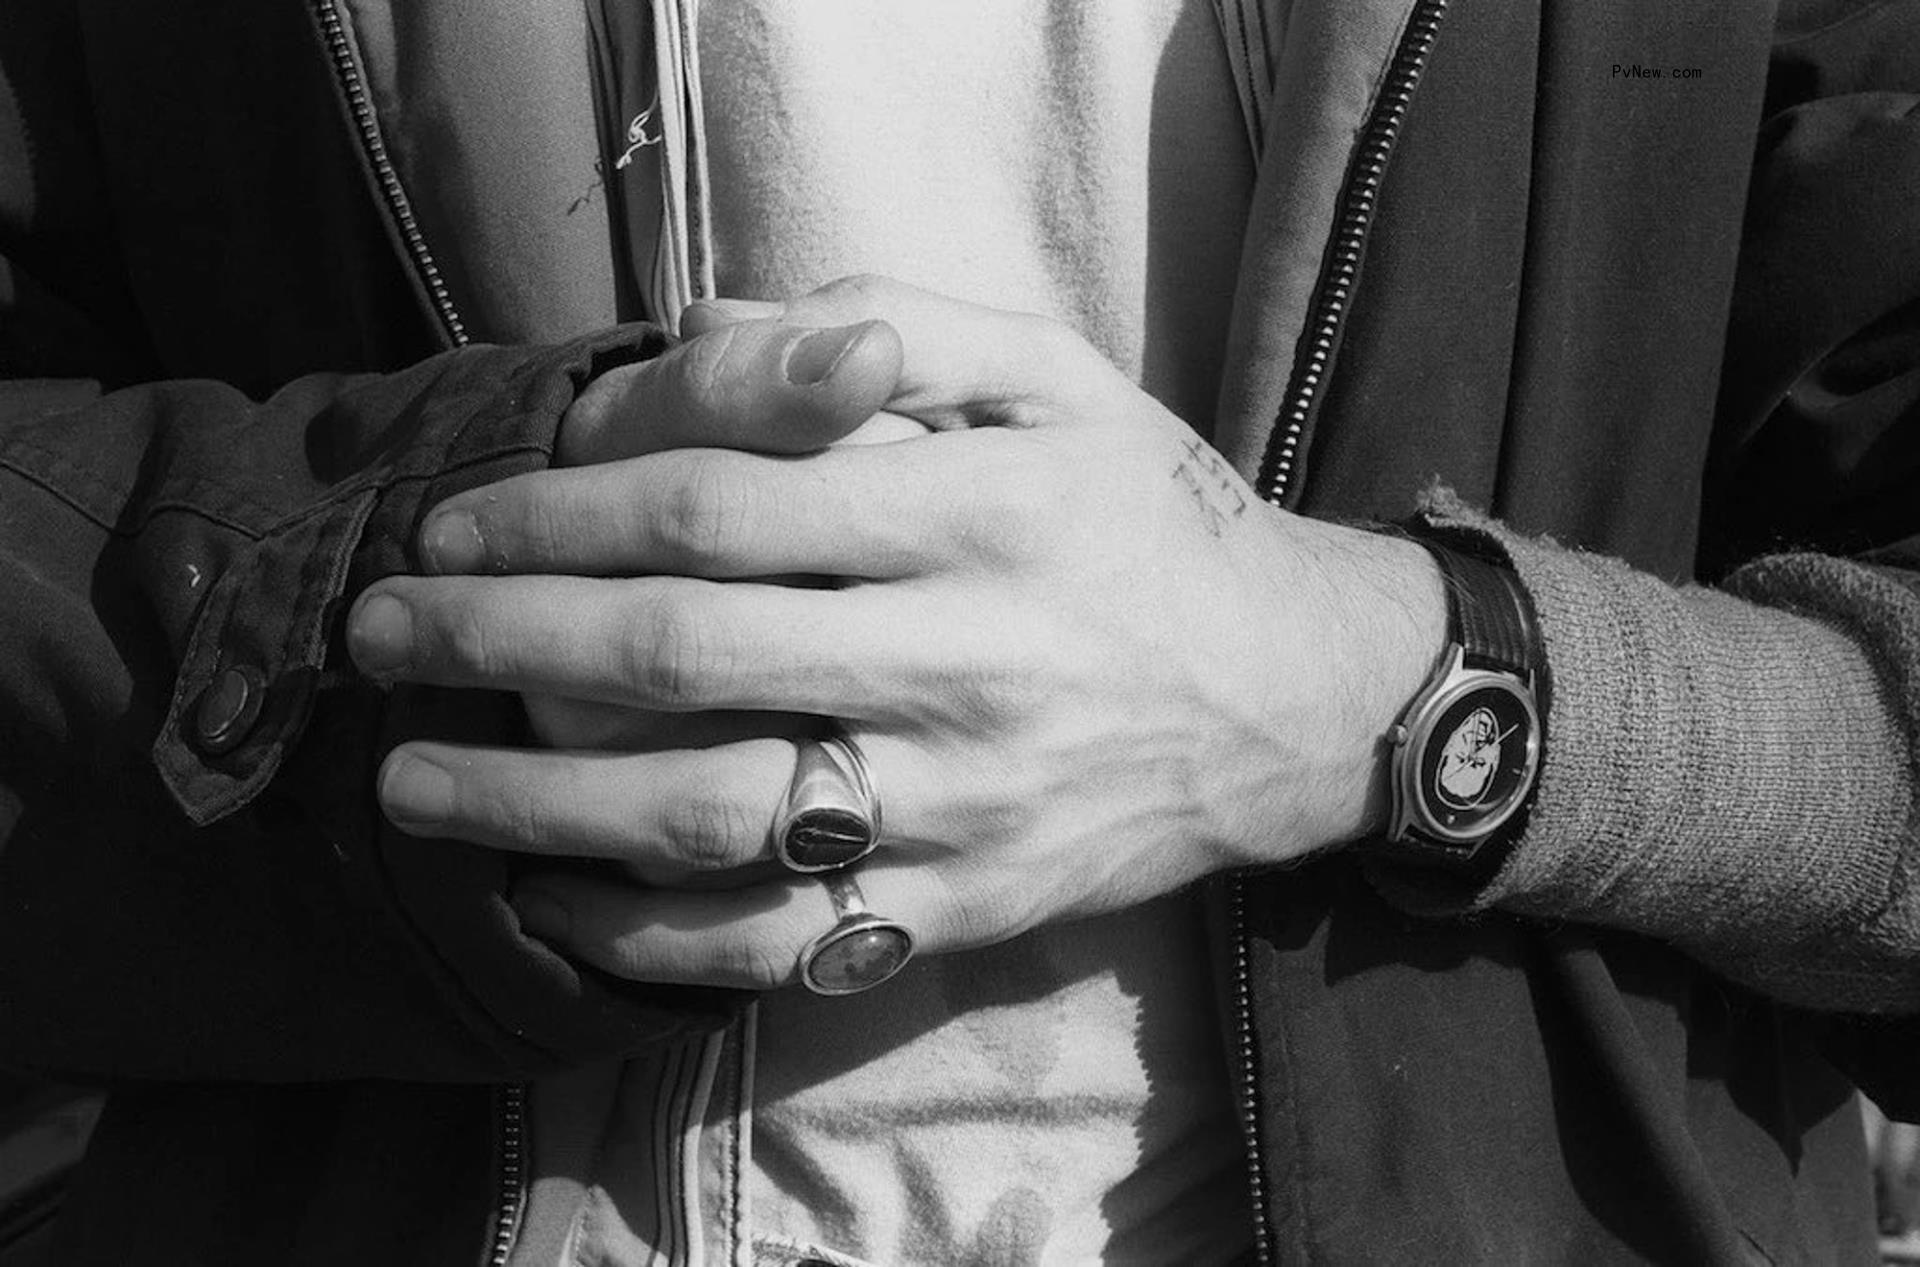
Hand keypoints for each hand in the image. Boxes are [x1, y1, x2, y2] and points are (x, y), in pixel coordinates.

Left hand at [348, 276, 1446, 986]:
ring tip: (413, 777)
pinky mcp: (971, 907)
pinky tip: (558, 897)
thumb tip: (711, 330)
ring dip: (535, 801)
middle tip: (379, 634)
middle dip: (497, 638)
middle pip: (683, 652)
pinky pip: (788, 940)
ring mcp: (967, 803)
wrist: (1295, 698)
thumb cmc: (1157, 522)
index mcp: (979, 513)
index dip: (555, 509)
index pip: (719, 503)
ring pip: (713, 813)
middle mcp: (966, 660)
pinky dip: (656, 933)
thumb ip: (903, 320)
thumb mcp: (1066, 377)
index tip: (456, 522)